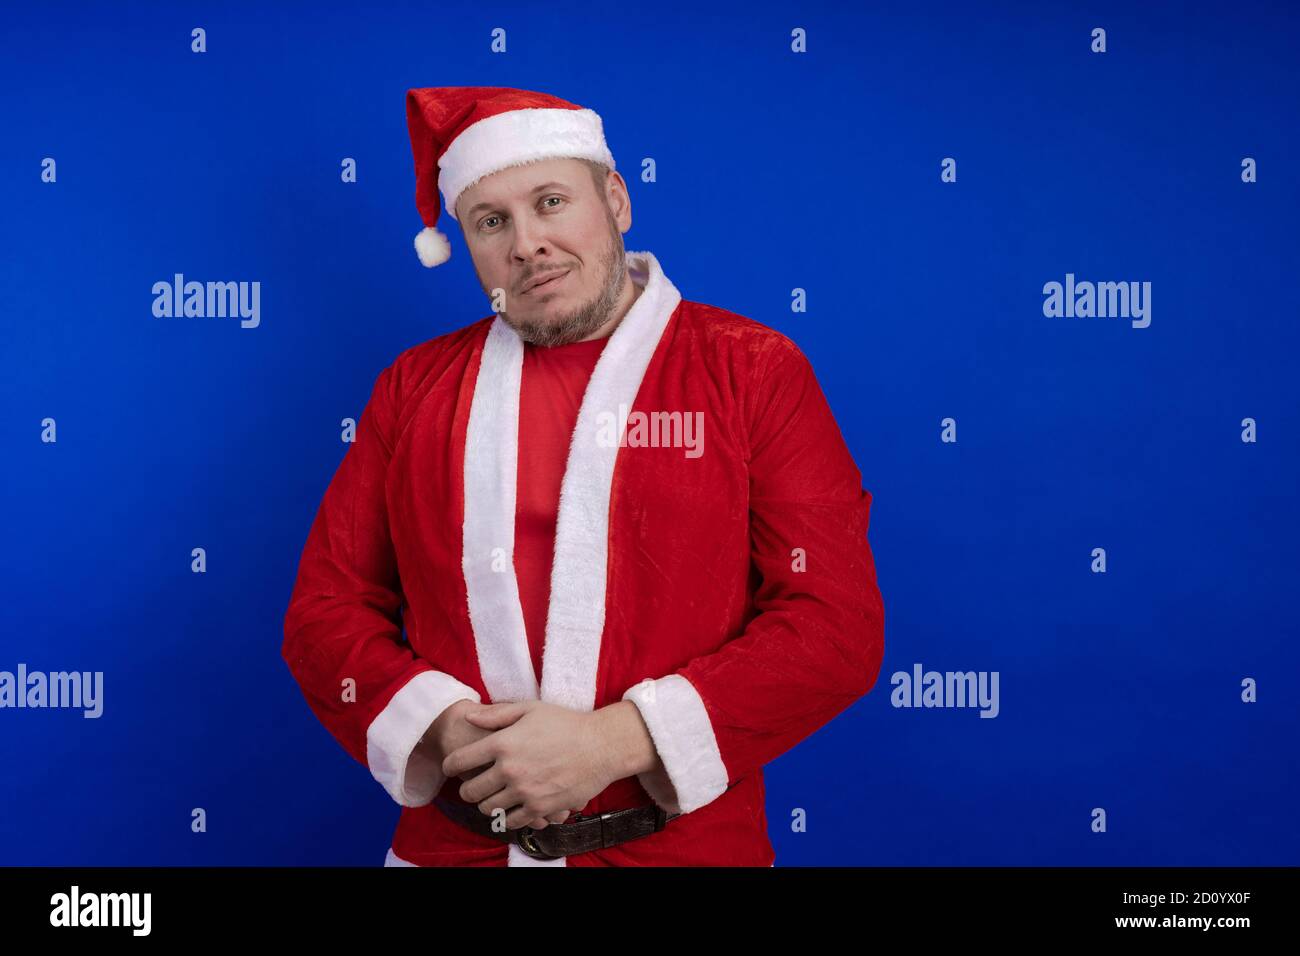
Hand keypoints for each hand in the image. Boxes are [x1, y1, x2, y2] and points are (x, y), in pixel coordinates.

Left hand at [427, 700, 570, 827]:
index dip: (450, 765)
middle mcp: (509, 769)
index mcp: (502, 743)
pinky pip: (511, 821)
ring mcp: (524, 791)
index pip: (460, 761)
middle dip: (467, 789)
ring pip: (488, 809)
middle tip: (472, 786)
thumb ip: (496, 715)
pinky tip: (511, 808)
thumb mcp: (530, 709)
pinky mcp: (540, 807)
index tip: (451, 768)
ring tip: (492, 797)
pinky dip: (507, 817)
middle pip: (470, 791)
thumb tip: (468, 717)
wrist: (600, 746)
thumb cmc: (566, 723)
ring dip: (486, 805)